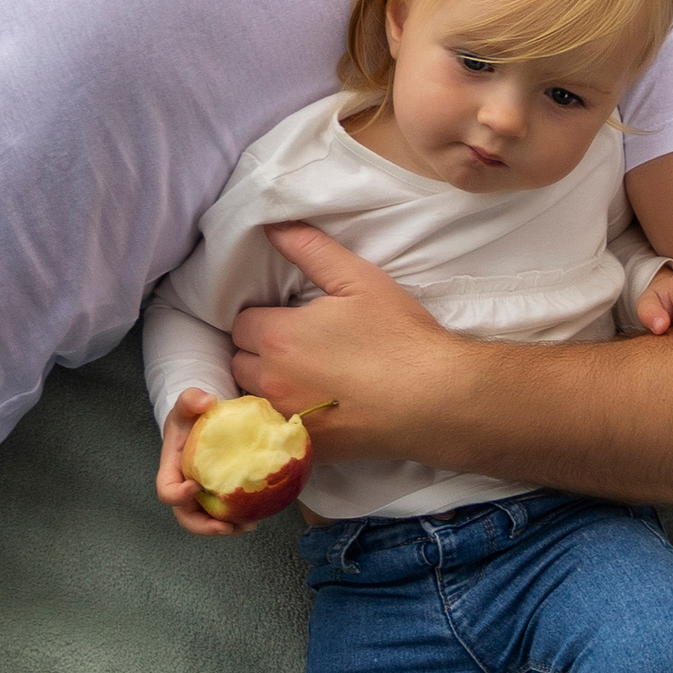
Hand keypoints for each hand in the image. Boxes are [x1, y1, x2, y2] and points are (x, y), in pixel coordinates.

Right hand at [155, 386, 253, 536]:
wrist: (203, 422)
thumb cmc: (191, 416)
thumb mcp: (187, 404)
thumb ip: (191, 398)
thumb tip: (206, 401)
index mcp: (171, 470)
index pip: (166, 490)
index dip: (177, 495)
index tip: (195, 487)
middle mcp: (184, 487)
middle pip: (186, 516)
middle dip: (203, 526)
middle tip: (224, 527)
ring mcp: (201, 495)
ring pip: (207, 520)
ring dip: (225, 528)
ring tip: (247, 527)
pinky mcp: (218, 494)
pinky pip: (225, 512)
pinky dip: (238, 519)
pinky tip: (256, 519)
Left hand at [230, 222, 454, 462]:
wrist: (433, 398)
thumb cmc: (399, 336)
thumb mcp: (361, 280)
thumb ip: (311, 250)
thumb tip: (272, 225)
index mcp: (278, 336)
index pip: (242, 322)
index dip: (266, 316)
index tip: (293, 319)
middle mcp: (268, 380)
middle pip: (239, 360)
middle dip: (260, 350)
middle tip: (300, 346)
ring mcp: (281, 419)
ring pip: (250, 396)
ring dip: (265, 384)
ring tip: (304, 377)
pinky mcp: (297, 447)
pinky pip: (268, 431)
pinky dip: (281, 418)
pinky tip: (313, 408)